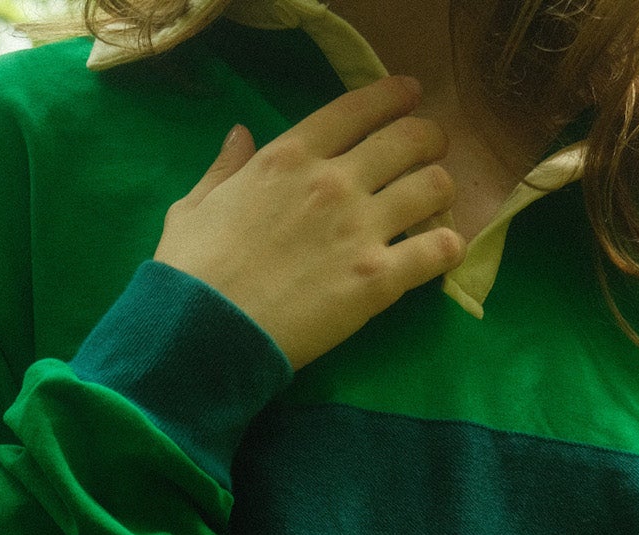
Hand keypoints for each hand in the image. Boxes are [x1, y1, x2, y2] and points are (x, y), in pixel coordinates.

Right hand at [153, 75, 463, 371]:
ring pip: (432, 187)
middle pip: (408, 138)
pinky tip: (446, 249)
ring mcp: (360, 229)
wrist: (203, 335)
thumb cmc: (190, 274)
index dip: (392, 96)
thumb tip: (240, 135)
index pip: (357, 108)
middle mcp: (334, 182)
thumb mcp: (195, 207)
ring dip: (442, 188)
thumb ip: (225, 169)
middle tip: (433, 150)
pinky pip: (436, 250)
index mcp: (290, 157)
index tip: (408, 95)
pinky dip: (448, 246)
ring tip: (439, 200)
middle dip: (429, 138)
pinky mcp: (377, 280)